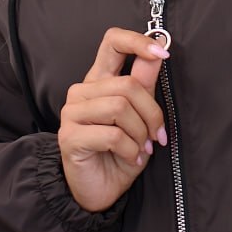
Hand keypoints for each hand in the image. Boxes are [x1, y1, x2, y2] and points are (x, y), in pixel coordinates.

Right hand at [58, 28, 169, 212]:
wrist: (101, 189)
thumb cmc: (121, 153)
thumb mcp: (140, 117)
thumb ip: (145, 83)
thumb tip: (161, 49)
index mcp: (99, 80)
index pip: (112, 41)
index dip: (138, 41)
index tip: (161, 53)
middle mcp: (82, 92)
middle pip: (127, 85)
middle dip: (152, 114)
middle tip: (156, 137)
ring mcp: (72, 113)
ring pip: (120, 108)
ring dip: (140, 134)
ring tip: (141, 149)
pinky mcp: (70, 137)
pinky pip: (113, 135)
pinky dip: (131, 150)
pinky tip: (130, 159)